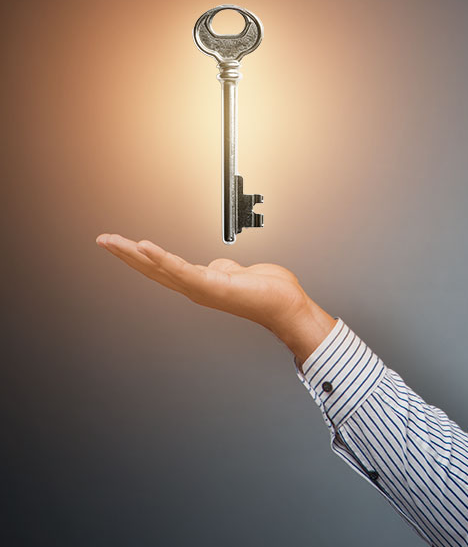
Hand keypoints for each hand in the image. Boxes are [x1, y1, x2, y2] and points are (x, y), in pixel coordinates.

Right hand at [95, 233, 336, 362]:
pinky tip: (145, 247)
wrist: (284, 305)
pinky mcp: (211, 284)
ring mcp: (201, 287)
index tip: (121, 244)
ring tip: (115, 242)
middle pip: (152, 268)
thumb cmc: (267, 293)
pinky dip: (162, 257)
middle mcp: (195, 287)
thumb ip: (223, 269)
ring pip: (160, 268)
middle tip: (103, 241)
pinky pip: (181, 269)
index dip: (139, 256)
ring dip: (135, 254)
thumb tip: (217, 266)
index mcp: (199, 282)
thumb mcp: (238, 274)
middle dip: (125, 255)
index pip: (162, 267)